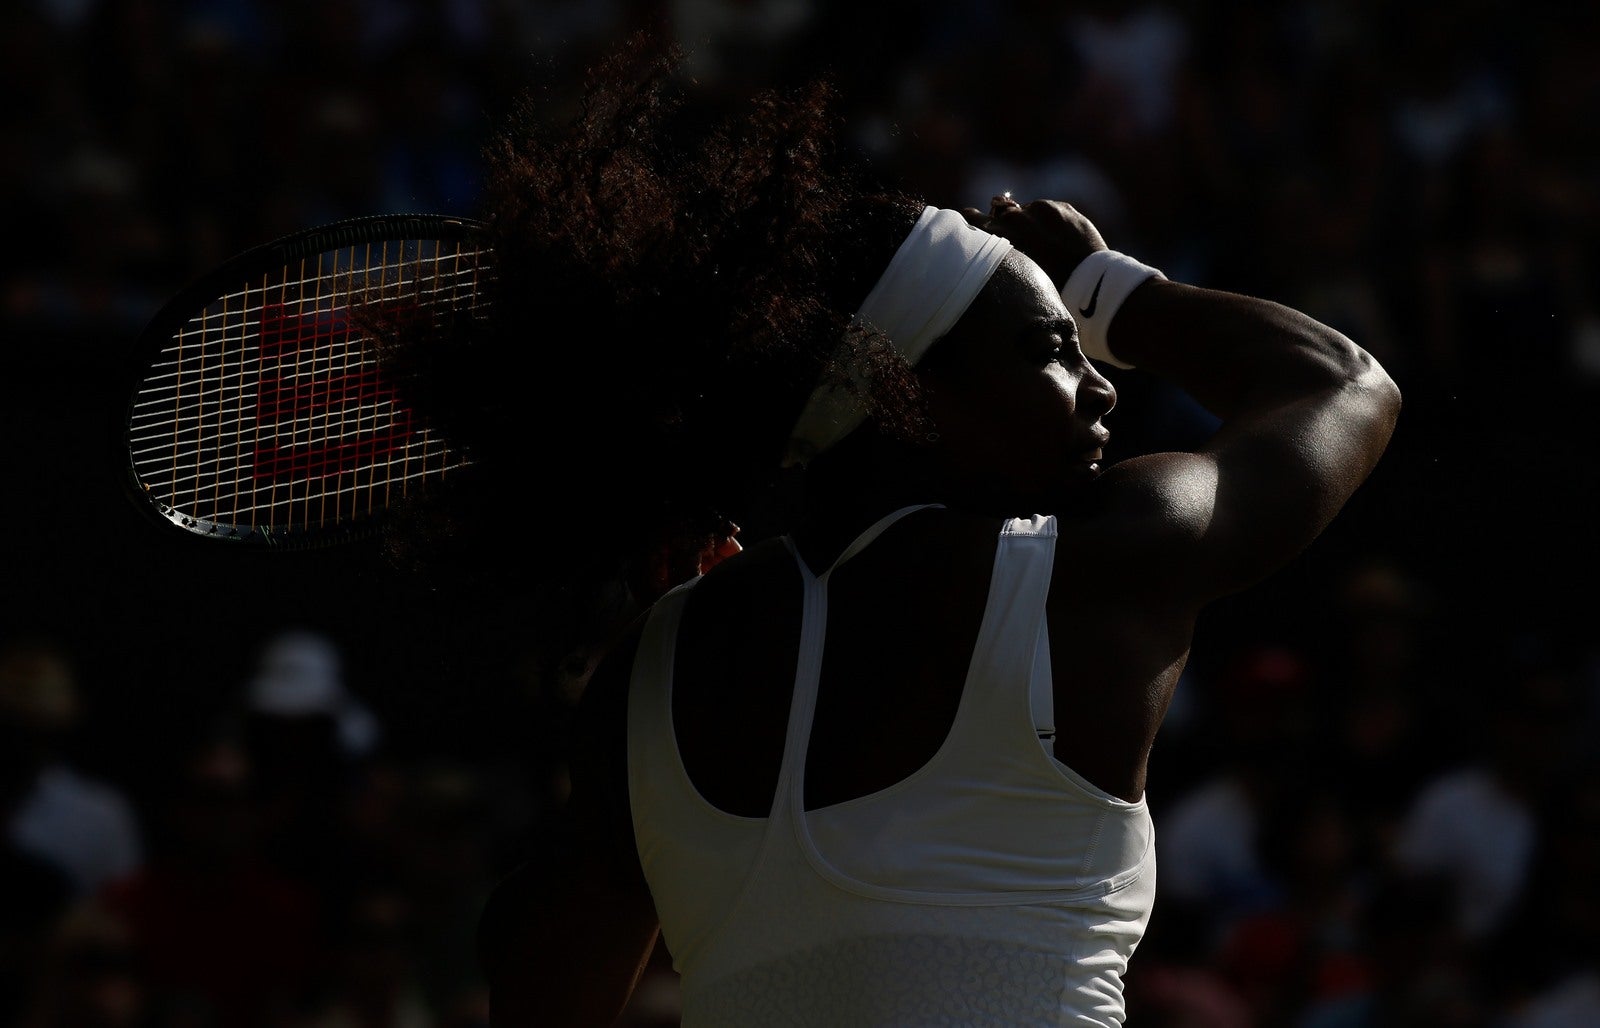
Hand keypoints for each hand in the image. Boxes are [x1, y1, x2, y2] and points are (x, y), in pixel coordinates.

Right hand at [960, 195, 1107, 289]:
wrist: (1090, 281)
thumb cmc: (1049, 288)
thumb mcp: (1018, 273)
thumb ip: (1002, 254)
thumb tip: (995, 239)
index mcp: (1002, 237)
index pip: (977, 219)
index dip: (973, 219)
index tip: (968, 216)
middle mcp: (1017, 217)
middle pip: (1002, 211)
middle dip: (1004, 221)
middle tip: (1013, 235)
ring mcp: (1042, 209)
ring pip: (1028, 211)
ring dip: (1031, 221)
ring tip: (1044, 243)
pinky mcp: (1063, 207)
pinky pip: (1049, 211)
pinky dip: (1050, 221)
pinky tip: (1058, 239)